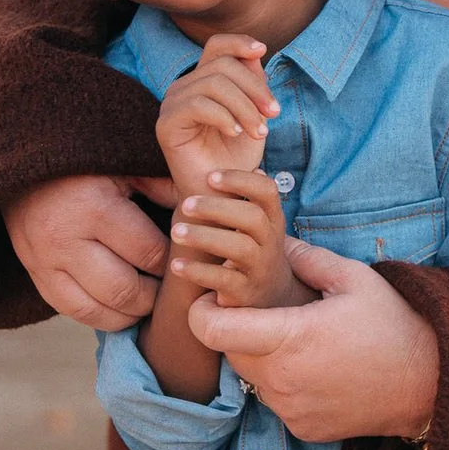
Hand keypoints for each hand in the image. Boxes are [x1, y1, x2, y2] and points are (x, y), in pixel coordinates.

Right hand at [2, 175, 173, 330]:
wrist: (24, 164)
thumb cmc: (87, 163)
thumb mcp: (127, 166)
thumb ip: (166, 189)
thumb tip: (206, 214)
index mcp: (95, 209)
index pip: (149, 255)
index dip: (174, 263)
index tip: (188, 260)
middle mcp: (65, 241)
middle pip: (125, 292)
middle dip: (155, 297)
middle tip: (171, 288)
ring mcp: (44, 262)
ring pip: (97, 311)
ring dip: (129, 314)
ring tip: (148, 301)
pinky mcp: (34, 275)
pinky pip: (71, 311)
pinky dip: (101, 315)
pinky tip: (121, 306)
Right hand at [157, 34, 278, 195]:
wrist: (222, 195)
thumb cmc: (237, 157)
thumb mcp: (254, 116)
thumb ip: (253, 84)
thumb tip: (255, 53)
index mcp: (203, 80)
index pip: (217, 46)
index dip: (239, 42)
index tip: (263, 50)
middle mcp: (184, 87)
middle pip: (222, 65)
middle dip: (255, 87)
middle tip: (274, 114)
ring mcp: (172, 104)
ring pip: (213, 83)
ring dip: (244, 106)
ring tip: (260, 132)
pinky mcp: (165, 124)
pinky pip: (197, 104)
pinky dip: (224, 116)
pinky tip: (236, 134)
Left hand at [168, 168, 305, 307]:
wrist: (268, 297)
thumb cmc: (252, 247)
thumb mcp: (256, 221)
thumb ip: (243, 195)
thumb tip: (225, 151)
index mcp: (272, 218)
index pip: (266, 191)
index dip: (240, 180)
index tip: (210, 175)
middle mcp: (270, 241)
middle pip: (253, 218)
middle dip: (218, 207)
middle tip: (185, 203)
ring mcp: (259, 268)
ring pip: (239, 249)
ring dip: (206, 237)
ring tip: (176, 231)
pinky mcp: (244, 293)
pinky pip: (223, 281)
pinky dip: (198, 272)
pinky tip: (176, 265)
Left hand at [191, 238, 438, 441]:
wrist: (432, 383)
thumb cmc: (395, 324)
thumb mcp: (354, 279)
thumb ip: (307, 259)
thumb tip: (276, 241)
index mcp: (290, 337)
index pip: (213, 330)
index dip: (202, 312)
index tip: (212, 298)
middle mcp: (282, 379)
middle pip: (229, 352)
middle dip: (237, 330)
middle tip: (268, 313)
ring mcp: (291, 409)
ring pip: (253, 378)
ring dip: (262, 357)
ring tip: (300, 340)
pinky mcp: (302, 428)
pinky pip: (276, 401)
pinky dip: (285, 383)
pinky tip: (318, 368)